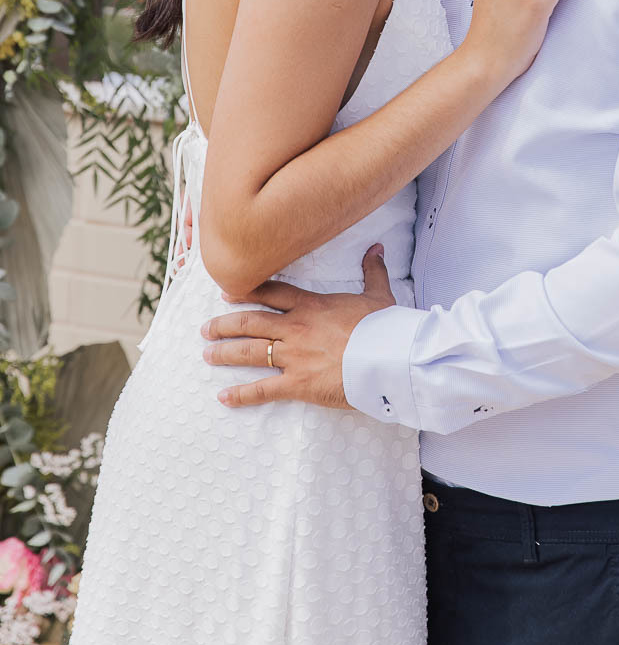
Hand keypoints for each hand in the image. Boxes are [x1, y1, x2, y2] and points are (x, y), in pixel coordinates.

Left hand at [200, 244, 394, 408]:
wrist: (386, 356)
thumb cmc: (383, 326)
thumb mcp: (379, 294)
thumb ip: (373, 270)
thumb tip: (377, 247)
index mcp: (312, 305)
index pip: (272, 293)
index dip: (247, 291)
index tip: (227, 292)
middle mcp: (295, 328)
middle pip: (251, 322)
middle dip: (225, 324)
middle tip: (206, 328)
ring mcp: (294, 355)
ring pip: (250, 352)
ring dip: (225, 353)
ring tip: (207, 354)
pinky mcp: (298, 383)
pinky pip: (263, 390)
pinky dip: (241, 395)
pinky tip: (224, 397)